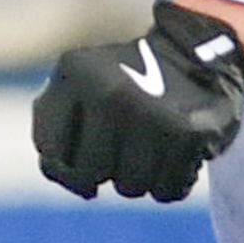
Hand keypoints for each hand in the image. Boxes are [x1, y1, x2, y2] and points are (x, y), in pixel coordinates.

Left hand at [32, 0, 243, 203]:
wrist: (192, 51)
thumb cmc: (124, 82)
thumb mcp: (77, 84)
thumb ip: (52, 127)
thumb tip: (63, 175)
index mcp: (74, 73)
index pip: (51, 155)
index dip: (68, 166)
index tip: (87, 152)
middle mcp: (110, 92)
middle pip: (91, 175)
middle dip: (106, 171)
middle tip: (124, 147)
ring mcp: (150, 113)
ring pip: (131, 188)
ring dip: (140, 178)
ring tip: (151, 146)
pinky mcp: (188, 133)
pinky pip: (168, 191)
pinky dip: (171, 183)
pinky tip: (175, 156)